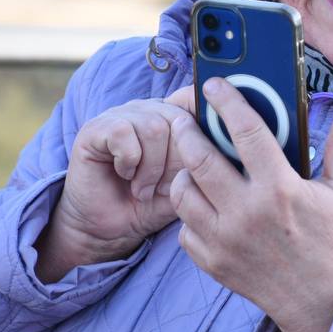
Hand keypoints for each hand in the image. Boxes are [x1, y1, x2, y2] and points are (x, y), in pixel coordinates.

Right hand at [35, 86, 196, 282]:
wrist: (109, 228)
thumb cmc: (152, 204)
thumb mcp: (189, 183)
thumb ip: (209, 161)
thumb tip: (236, 147)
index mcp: (175, 117)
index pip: (199, 102)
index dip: (204, 131)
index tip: (200, 163)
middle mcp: (150, 109)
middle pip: (181, 119)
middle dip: (177, 161)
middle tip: (163, 186)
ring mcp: (122, 115)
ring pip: (154, 127)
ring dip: (152, 167)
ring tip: (143, 187)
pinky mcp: (96, 128)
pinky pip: (124, 133)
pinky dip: (129, 161)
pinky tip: (125, 174)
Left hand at [170, 77, 332, 331]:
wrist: (327, 305)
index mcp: (281, 189)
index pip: (245, 132)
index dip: (227, 102)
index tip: (214, 86)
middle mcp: (246, 213)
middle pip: (197, 158)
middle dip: (187, 130)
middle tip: (186, 118)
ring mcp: (224, 241)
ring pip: (182, 192)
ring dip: (185, 171)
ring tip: (197, 162)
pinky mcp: (213, 263)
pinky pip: (184, 228)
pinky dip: (190, 211)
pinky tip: (207, 203)